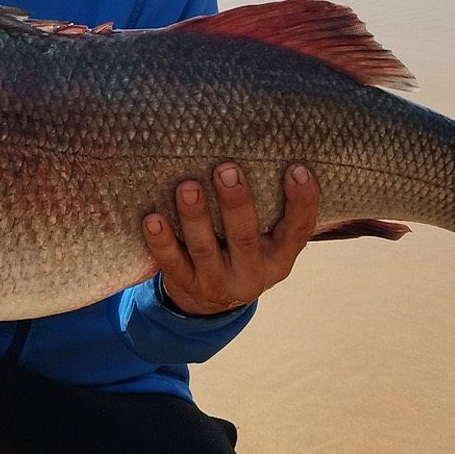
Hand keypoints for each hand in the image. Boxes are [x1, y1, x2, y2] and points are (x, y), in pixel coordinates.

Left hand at [142, 163, 319, 315]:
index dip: (302, 201)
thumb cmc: (239, 252)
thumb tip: (259, 145)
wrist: (209, 308)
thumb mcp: (263, 240)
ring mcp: (217, 283)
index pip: (298, 230)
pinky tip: (152, 218)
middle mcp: (252, 274)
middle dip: (235, 202)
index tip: (298, 169)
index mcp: (278, 257)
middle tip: (226, 169)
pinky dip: (161, 241)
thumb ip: (267, 206)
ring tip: (187, 186)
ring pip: (204, 248)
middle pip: (244, 236)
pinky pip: (171, 263)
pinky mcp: (186, 285)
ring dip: (195, 216)